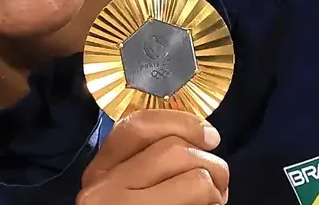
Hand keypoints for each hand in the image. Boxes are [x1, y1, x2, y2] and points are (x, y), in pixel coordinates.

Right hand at [78, 109, 228, 204]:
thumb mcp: (129, 192)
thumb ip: (145, 165)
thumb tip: (194, 136)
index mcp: (98, 171)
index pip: (136, 126)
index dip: (180, 121)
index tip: (209, 135)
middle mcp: (102, 185)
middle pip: (172, 148)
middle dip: (210, 161)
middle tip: (219, 182)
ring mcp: (120, 204)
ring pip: (193, 171)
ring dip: (217, 186)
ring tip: (213, 201)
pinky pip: (199, 191)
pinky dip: (215, 201)